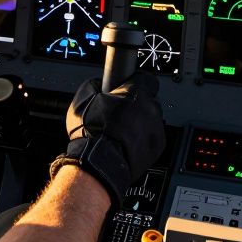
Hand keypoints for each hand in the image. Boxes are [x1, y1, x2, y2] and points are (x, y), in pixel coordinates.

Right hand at [50, 74, 165, 205]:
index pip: (146, 78)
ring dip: (140, 122)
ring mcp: (157, 128)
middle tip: (119, 112)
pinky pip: (152, 136)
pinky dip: (143, 138)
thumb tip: (100, 83)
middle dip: (136, 104)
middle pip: (148, 100)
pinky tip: (127, 142)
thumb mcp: (83, 98)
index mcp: (136, 92)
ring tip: (122, 130)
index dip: (135, 82)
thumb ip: (96, 85)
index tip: (126, 88)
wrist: (100, 163)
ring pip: (151, 119)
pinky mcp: (158, 146)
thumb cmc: (92, 133)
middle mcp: (151, 108)